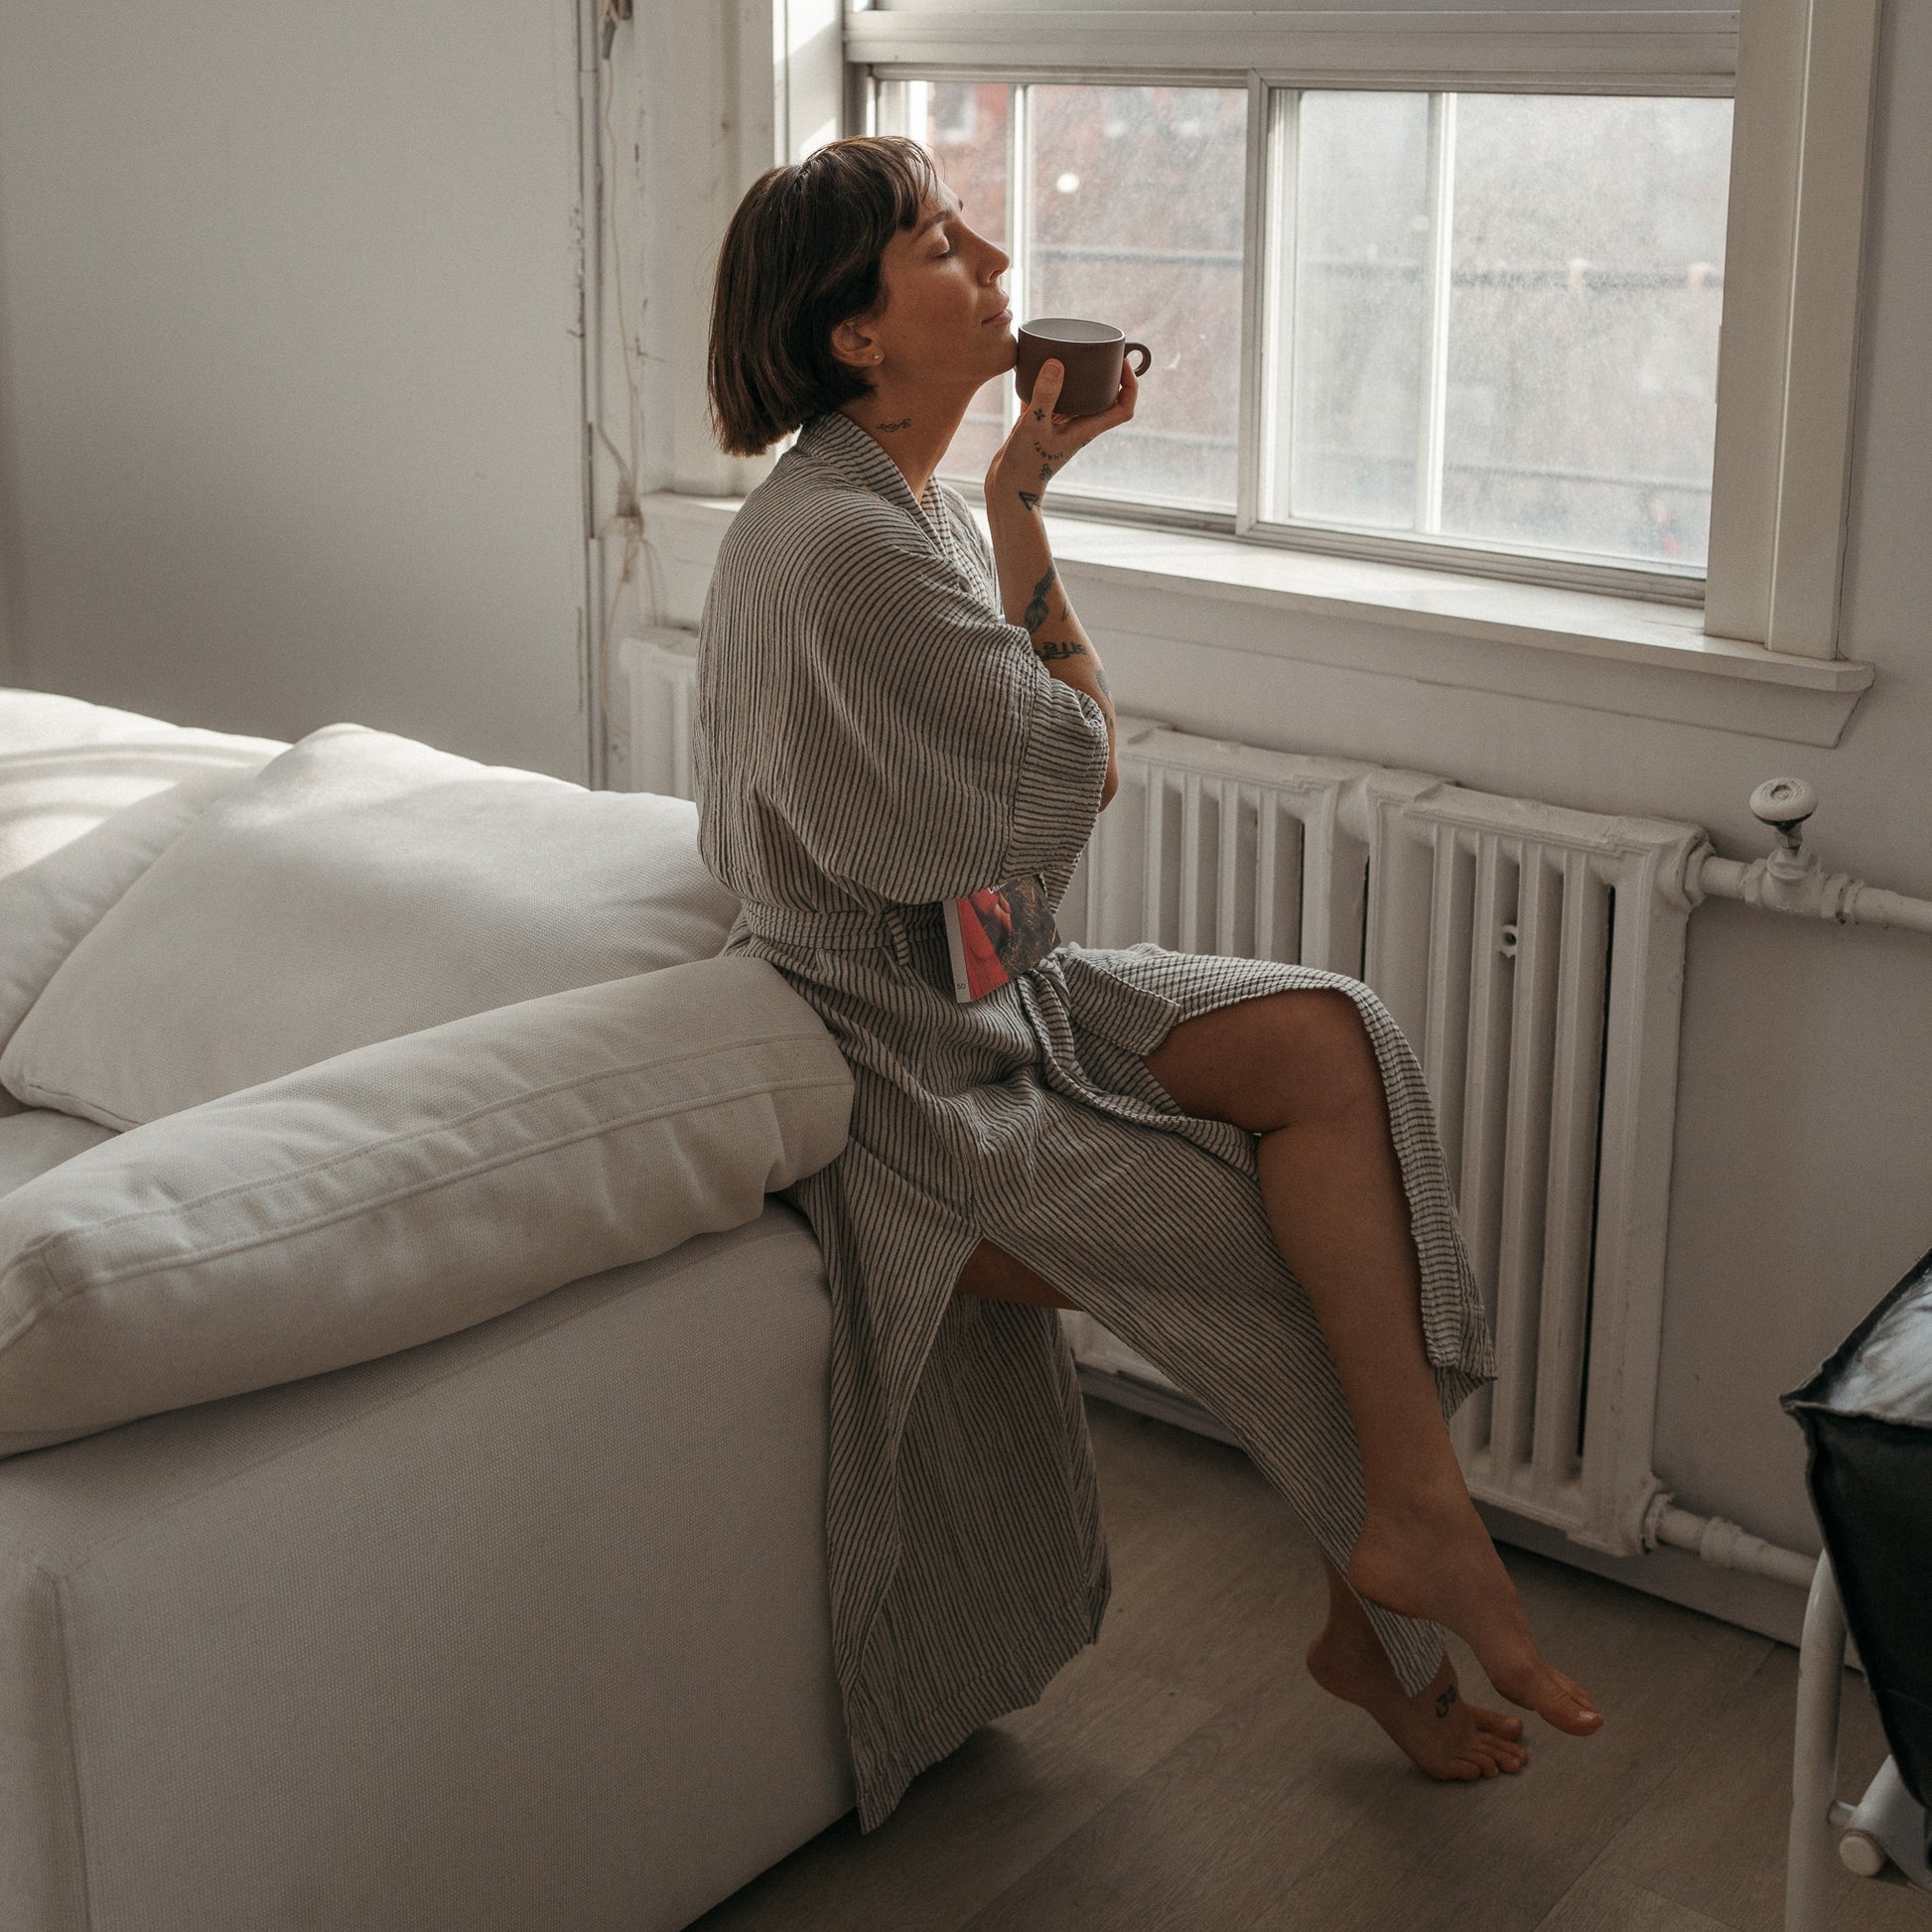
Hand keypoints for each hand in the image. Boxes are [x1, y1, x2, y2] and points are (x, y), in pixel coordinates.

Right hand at [984, 355, 1138, 511]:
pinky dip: (1044, 384)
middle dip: (1105, 374)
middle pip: (1103, 398)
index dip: (1130, 385)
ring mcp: (1059, 427)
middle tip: (1099, 350)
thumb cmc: (1026, 465)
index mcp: (1087, 429)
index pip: (1123, 408)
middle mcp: (1078, 427)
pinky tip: (1030, 368)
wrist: (1007, 489)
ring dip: (1075, 377)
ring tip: (1067, 352)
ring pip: (1076, 398)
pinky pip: (1049, 400)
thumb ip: (1046, 396)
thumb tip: (1057, 363)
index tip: (1123, 363)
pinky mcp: (1041, 426)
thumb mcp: (1034, 427)